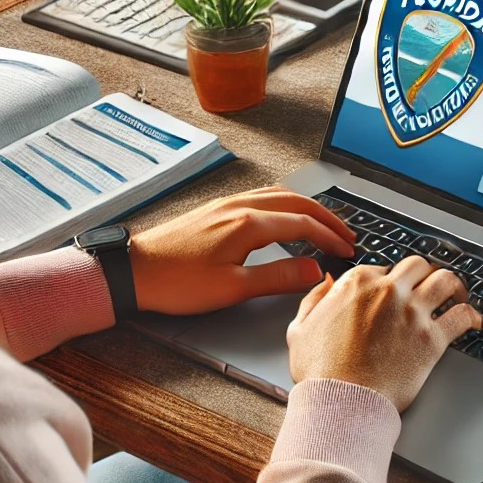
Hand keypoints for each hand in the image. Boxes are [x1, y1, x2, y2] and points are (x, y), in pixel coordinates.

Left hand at [128, 187, 356, 314]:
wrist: (134, 271)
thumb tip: (314, 270)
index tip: (347, 250)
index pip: (303, 224)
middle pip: (296, 202)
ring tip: (322, 223)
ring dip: (305, 207)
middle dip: (326, 217)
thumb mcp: (233, 287)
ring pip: (278, 195)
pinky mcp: (215, 210)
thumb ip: (278, 277)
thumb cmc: (177, 282)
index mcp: (249, 224)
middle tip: (346, 234)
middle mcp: (240, 206)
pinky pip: (260, 197)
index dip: (330, 237)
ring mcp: (226, 205)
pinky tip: (282, 216)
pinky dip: (284, 204)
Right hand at [287, 256, 482, 412]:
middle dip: (423, 274)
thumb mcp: (300, 328)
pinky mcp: (432, 339)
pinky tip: (473, 320)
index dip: (389, 280)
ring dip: (452, 285)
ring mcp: (413, 313)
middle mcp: (388, 291)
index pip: (382, 267)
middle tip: (427, 285)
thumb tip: (326, 283)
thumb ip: (314, 299)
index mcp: (357, 284)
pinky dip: (471, 316)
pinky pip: (462, 316)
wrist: (342, 402)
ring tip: (456, 294)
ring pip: (445, 280)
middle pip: (417, 266)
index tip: (394, 290)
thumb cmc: (320, 372)